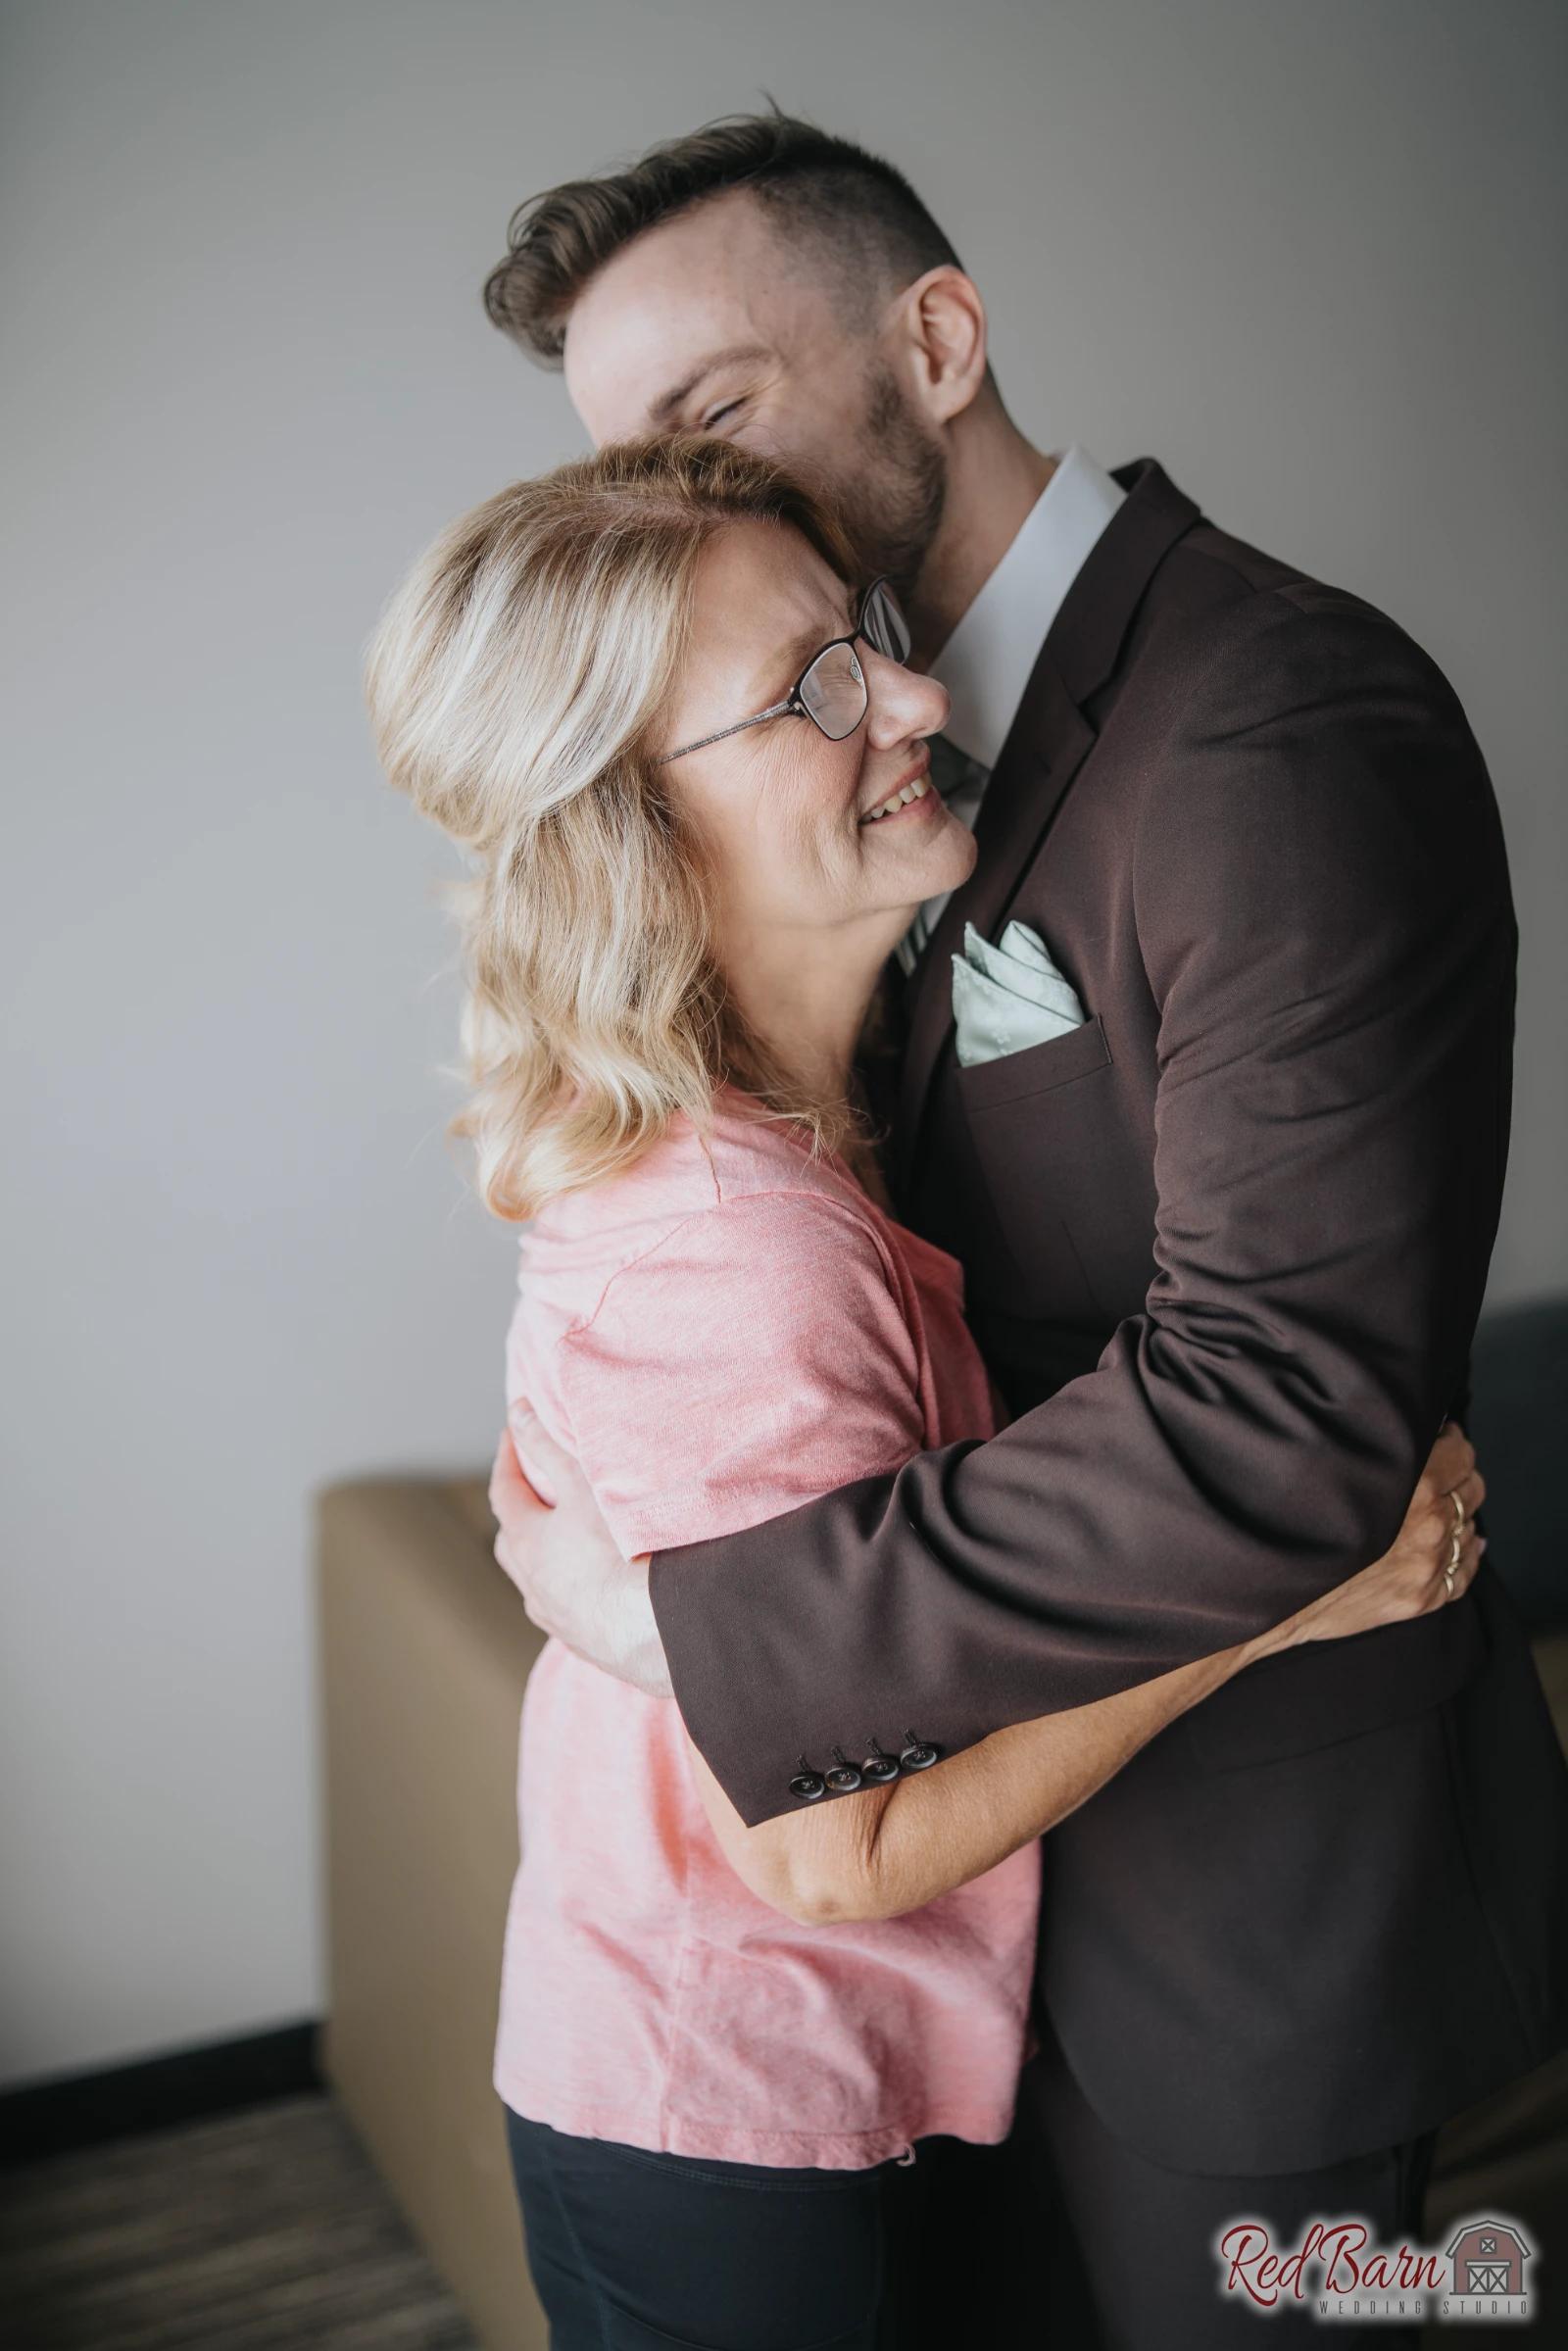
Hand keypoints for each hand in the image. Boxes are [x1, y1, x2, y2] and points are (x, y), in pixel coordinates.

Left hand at [487, 1409, 672, 1698]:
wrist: (651, 1628)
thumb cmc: (616, 1552)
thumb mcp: (581, 1485)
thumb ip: (548, 1446)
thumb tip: (518, 1412)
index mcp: (527, 1543)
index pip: (504, 1493)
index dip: (508, 1459)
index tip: (513, 1432)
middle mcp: (532, 1585)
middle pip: (511, 1544)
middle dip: (517, 1514)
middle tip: (531, 1492)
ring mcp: (557, 1619)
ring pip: (536, 1584)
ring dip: (542, 1560)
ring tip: (562, 1545)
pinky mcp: (587, 1644)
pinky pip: (566, 1613)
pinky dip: (570, 1593)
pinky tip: (590, 1591)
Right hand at [1252, 1421, 1485, 1657]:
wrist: (1270, 1586)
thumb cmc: (1289, 1521)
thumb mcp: (1333, 1463)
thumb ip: (1375, 1444)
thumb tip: (1404, 1426)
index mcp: (1414, 1485)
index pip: (1461, 1453)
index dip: (1450, 1442)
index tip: (1439, 1440)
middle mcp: (1429, 1525)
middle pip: (1472, 1489)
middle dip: (1457, 1476)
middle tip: (1440, 1471)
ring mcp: (1428, 1565)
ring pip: (1470, 1528)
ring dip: (1459, 1514)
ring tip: (1443, 1507)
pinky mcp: (1421, 1598)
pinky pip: (1466, 1574)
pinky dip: (1468, 1555)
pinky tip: (1466, 1545)